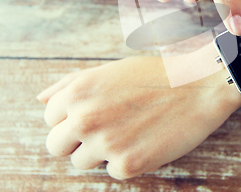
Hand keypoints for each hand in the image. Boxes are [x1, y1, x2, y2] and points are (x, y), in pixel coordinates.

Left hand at [36, 49, 240, 179]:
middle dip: (77, 140)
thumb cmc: (156, 76)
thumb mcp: (110, 70)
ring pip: (81, 162)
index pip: (50, 118)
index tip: (96, 113)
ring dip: (102, 151)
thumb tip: (40, 99)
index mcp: (78, 91)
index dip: (72, 117)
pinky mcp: (128, 165)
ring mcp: (106, 143)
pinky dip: (128, 160)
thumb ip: (70, 83)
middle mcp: (85, 118)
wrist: (200, 87)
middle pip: (56, 146)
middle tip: (108, 129)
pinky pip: (112, 171)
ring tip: (130, 132)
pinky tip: (147, 140)